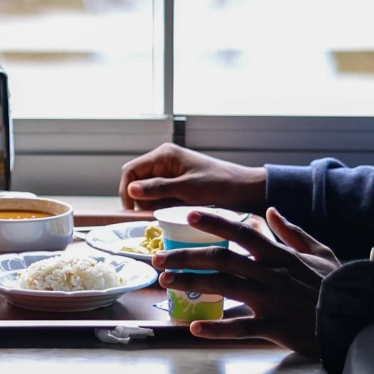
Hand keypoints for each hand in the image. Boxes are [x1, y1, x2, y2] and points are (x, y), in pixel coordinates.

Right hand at [119, 143, 266, 212]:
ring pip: (148, 192)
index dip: (126, 191)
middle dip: (140, 201)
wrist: (246, 190)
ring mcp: (170, 173)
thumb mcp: (188, 189)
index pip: (130, 171)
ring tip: (166, 216)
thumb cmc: (220, 185)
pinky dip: (162, 207)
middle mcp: (163, 162)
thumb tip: (131, 190)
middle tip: (150, 218)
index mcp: (164, 155)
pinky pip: (160, 196)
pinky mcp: (177, 185)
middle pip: (137, 182)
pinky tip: (172, 214)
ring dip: (152, 206)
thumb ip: (158, 189)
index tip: (131, 212)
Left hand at [153, 207, 339, 354]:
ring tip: (167, 281)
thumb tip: (270, 210)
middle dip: (186, 256)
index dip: (213, 222)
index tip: (187, 216)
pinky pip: (242, 328)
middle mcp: (271, 274)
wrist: (356, 317)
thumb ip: (292, 231)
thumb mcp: (320, 252)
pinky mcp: (276, 327)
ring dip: (192, 283)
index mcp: (279, 255)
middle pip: (221, 258)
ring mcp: (272, 301)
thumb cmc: (336, 285)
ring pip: (225, 287)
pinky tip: (195, 326)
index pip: (240, 231)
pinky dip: (217, 327)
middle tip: (159, 257)